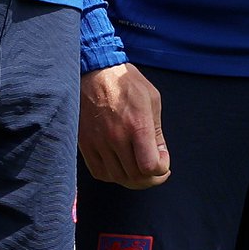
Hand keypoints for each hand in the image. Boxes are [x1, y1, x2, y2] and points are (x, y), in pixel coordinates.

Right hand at [79, 64, 170, 188]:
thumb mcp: (152, 100)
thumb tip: (160, 156)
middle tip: (155, 171)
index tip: (163, 162)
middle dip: (150, 178)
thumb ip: (157, 131)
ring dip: (132, 178)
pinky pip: (99, 172)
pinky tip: (120, 167)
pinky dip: (112, 175)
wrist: (94, 71)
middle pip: (135, 176)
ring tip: (139, 169)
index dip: (161, 170)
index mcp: (137, 125)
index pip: (150, 166)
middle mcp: (116, 137)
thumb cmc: (126, 82)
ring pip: (118, 177)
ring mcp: (98, 142)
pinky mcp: (85, 143)